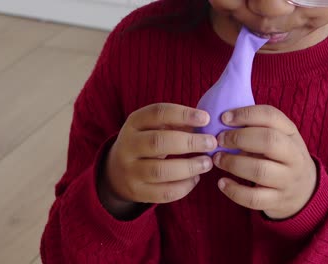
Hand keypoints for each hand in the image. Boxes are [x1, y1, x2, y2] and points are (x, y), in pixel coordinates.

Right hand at [100, 103, 217, 217]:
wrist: (116, 172)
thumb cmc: (145, 143)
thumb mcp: (152, 127)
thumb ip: (175, 123)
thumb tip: (205, 125)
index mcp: (134, 123)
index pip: (157, 113)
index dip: (183, 114)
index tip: (205, 118)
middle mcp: (128, 145)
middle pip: (158, 142)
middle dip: (190, 142)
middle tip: (211, 143)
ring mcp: (130, 170)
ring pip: (161, 170)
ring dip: (189, 167)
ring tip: (207, 163)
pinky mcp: (136, 192)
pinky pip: (163, 192)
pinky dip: (184, 186)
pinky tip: (195, 179)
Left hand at [213, 105, 316, 218]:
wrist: (304, 190)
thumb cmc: (280, 156)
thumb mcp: (277, 137)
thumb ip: (255, 128)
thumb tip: (220, 122)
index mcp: (291, 133)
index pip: (272, 116)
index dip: (246, 114)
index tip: (224, 118)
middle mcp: (294, 156)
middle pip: (269, 141)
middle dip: (239, 138)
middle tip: (219, 140)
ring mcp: (287, 180)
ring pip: (260, 171)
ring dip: (233, 163)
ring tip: (217, 159)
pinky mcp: (278, 201)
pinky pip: (254, 198)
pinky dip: (234, 191)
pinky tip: (221, 183)